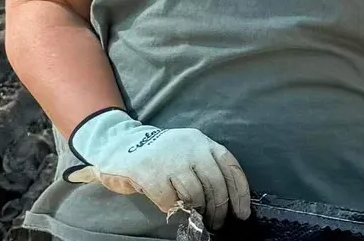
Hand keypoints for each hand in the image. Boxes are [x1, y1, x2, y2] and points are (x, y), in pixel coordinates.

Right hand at [64, 108, 251, 228]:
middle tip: (217, 222)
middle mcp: (190, 148)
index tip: (242, 213)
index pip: (231, 167)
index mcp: (203, 142)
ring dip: (198, 211)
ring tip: (196, 216)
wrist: (121, 145)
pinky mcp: (151, 174)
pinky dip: (174, 208)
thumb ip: (207, 167)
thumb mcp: (189, 151)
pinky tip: (171, 207)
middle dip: (219, 208)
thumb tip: (228, 200)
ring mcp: (170, 160)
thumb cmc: (162, 155)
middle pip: (216, 184)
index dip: (241, 192)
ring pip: (195, 194)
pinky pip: (171, 201)